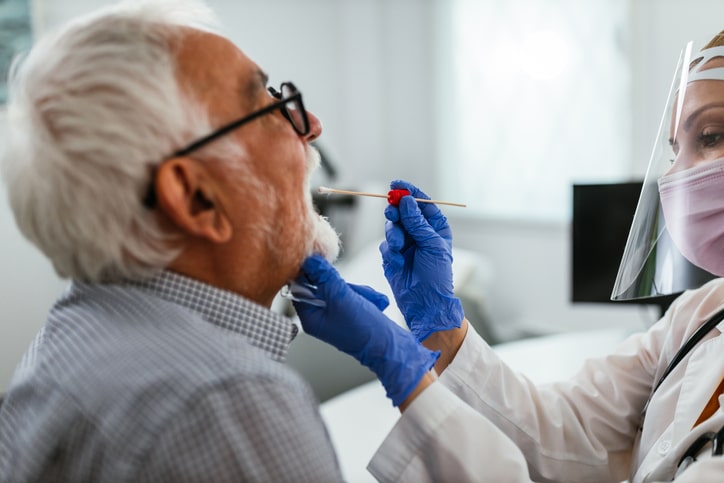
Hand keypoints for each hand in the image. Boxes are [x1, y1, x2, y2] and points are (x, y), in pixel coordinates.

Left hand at [293, 254, 438, 406]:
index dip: (308, 275)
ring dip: (353, 289)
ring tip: (364, 299)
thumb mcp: (341, 297)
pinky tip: (369, 302)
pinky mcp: (349, 313)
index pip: (299, 289)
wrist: (388, 345)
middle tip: (350, 291)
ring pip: (338, 288)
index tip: (320, 265)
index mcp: (310, 318)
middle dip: (339, 284)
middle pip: (320, 286)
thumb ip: (324, 277)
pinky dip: (360, 295)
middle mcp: (320, 317)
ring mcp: (335, 315)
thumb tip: (310, 260)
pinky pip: (350, 295)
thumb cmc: (363, 328)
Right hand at [379, 180, 463, 341]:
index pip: (422, 203)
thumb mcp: (431, 244)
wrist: (425, 302)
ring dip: (393, 234)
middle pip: (403, 211)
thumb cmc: (436, 275)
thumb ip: (417, 222)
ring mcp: (405, 244)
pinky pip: (385, 244)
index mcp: (435, 227)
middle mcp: (420, 233)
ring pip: (392, 226)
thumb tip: (407, 201)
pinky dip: (390, 251)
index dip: (410, 192)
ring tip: (398, 246)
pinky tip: (397, 262)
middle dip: (396, 211)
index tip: (397, 184)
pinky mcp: (392, 255)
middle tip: (391, 211)